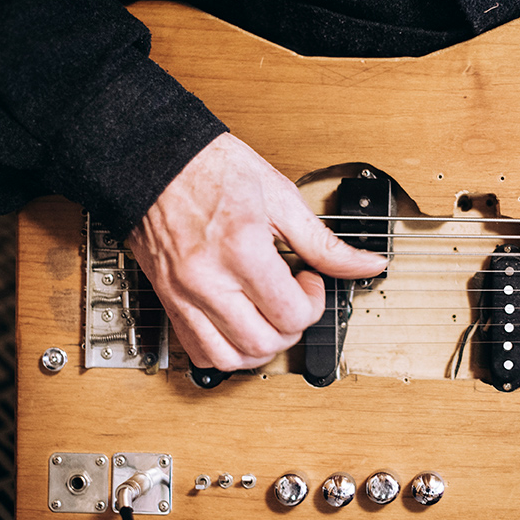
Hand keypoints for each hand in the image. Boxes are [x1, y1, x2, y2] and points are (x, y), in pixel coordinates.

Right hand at [128, 133, 386, 370]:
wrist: (152, 159)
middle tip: (292, 296)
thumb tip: (367, 264)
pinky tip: (240, 327)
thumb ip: (324, 242)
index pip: (291, 315)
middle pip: (265, 344)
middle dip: (292, 327)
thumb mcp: (279, 196)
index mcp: (240, 249)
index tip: (309, 279)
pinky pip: (198, 353)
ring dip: (262, 348)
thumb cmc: (210, 167)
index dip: (313, 302)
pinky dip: (226, 352)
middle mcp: (208, 280)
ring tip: (269, 316)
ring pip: (231, 359)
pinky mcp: (169, 301)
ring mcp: (183, 295)